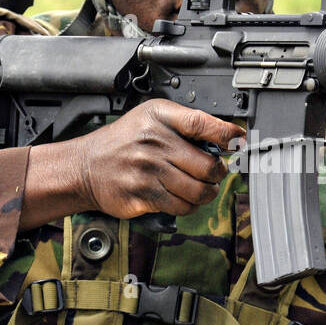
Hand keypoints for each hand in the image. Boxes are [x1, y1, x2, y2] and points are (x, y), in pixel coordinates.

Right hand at [75, 100, 244, 218]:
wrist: (87, 165)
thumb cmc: (124, 140)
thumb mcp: (151, 117)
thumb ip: (185, 123)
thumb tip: (225, 136)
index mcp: (158, 118)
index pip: (200, 123)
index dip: (226, 134)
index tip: (238, 141)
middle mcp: (153, 144)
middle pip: (206, 166)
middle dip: (218, 173)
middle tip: (214, 172)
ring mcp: (147, 172)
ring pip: (197, 191)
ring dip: (206, 193)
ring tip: (201, 187)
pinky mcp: (142, 196)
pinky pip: (180, 207)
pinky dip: (188, 205)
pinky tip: (181, 196)